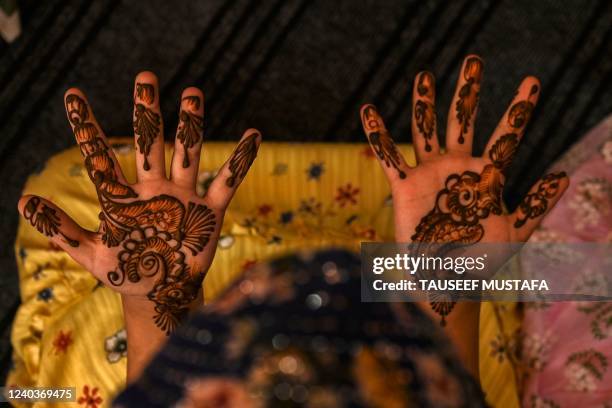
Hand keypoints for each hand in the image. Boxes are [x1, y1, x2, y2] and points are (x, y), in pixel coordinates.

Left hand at [18, 72, 260, 335]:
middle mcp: (153, 190)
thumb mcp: (89, 254)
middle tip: (146, 76)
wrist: (161, 294)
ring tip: (193, 93)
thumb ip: (60, 229)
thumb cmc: (126, 274)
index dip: (86, 127)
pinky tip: (253, 135)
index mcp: (123, 198)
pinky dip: (241, 161)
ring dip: (190, 126)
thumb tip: (22, 200)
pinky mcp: (208, 212)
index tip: (72, 94)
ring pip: (187, 154)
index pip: (100, 157)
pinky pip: (227, 181)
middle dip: (146, 112)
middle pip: (149, 144)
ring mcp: (182, 197)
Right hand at [360, 55, 567, 373]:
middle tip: (473, 60)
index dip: (518, 110)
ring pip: (426, 130)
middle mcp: (457, 167)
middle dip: (469, 92)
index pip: (505, 136)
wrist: (445, 280)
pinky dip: (378, 135)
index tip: (532, 83)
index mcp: (486, 175)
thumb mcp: (516, 233)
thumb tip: (565, 174)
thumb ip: (537, 204)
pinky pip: (389, 156)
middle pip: (464, 120)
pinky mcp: (405, 186)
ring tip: (424, 75)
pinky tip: (368, 110)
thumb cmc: (482, 261)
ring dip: (425, 103)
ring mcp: (430, 173)